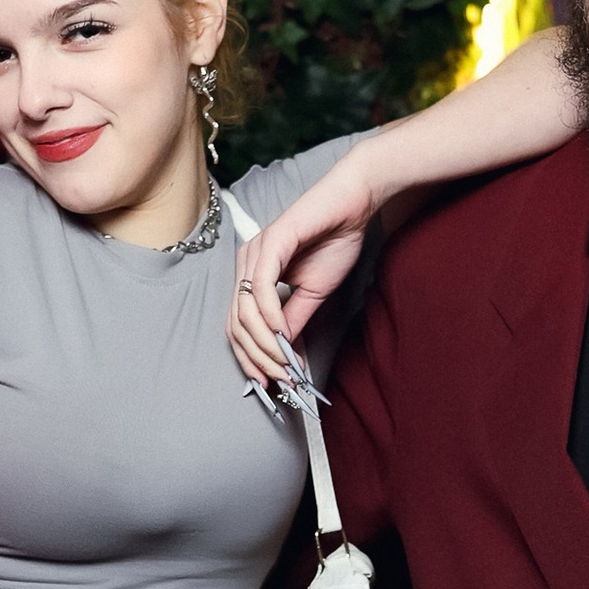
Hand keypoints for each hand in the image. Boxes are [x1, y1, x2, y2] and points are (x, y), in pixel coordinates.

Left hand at [227, 165, 379, 387]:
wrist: (354, 205)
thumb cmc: (334, 241)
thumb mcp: (312, 294)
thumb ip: (294, 322)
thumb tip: (285, 356)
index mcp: (252, 275)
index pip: (237, 326)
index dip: (250, 359)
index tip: (269, 383)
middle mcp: (246, 263)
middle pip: (235, 324)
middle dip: (256, 358)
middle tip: (280, 380)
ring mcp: (255, 252)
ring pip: (244, 310)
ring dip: (264, 343)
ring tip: (284, 362)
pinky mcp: (271, 242)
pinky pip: (261, 286)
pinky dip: (270, 315)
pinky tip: (283, 332)